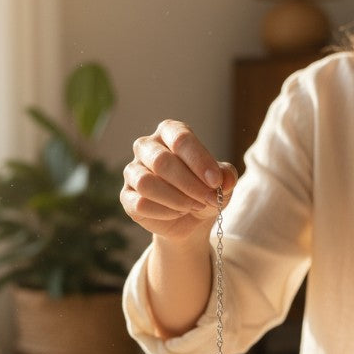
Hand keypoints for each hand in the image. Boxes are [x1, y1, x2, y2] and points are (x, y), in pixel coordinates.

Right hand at [120, 120, 236, 242]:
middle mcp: (147, 147)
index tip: (216, 182)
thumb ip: (226, 175)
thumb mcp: (222, 182)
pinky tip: (178, 213)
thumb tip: (226, 179)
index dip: (199, 160)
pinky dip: (164, 212)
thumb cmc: (204, 191)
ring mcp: (133, 171)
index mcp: (170, 133)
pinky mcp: (127, 196)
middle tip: (208, 199)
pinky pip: (140, 203)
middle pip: (162, 161)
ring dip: (176, 199)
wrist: (191, 220)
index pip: (180, 138)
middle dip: (189, 184)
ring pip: (146, 183)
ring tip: (193, 206)